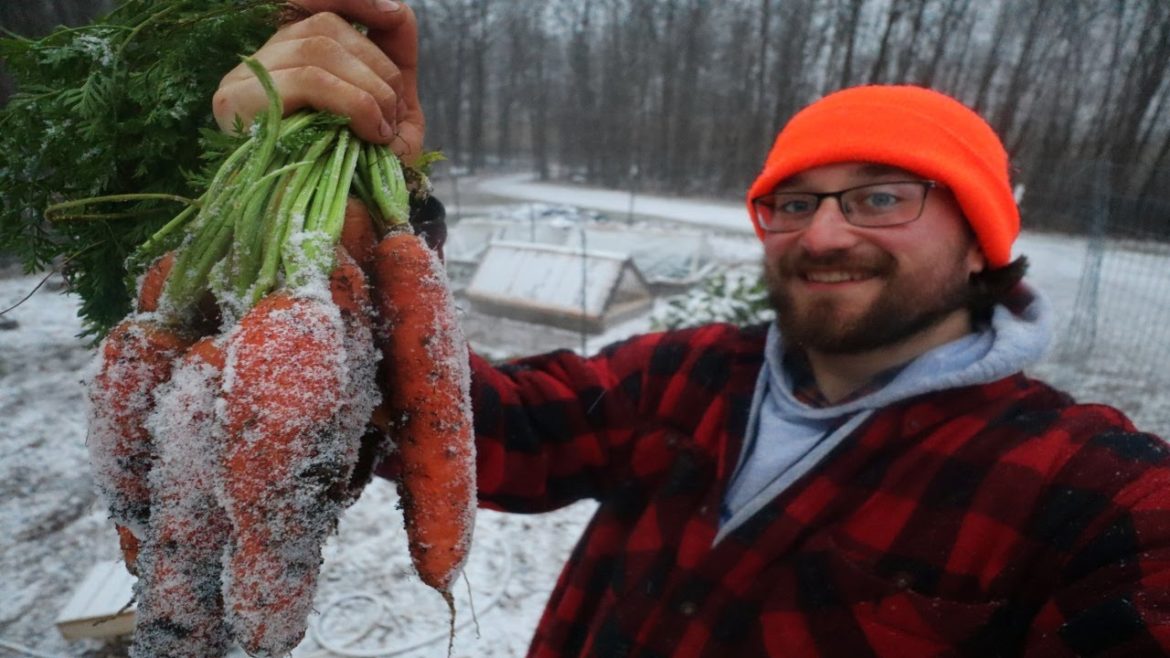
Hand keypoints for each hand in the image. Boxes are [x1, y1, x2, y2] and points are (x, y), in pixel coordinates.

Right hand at [212, 0, 423, 162]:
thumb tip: (395, 10)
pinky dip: (353, 101)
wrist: (337, 237)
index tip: (392, 12)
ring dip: (369, 87)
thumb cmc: (362, 182)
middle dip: (377, 64)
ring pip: (319, 46)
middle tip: (393, 113)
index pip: (310, 3)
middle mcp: (261, 63)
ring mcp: (245, 81)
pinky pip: (309, 78)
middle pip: (325, 25)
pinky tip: (368, 131)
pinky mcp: (238, 104)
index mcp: (291, 60)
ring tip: (381, 129)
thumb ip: (394, 64)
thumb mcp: (391, 118)